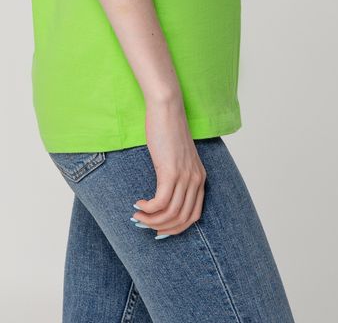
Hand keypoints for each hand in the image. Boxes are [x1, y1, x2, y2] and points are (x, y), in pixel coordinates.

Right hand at [131, 94, 206, 236]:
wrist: (167, 108)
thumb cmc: (168, 129)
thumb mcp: (177, 156)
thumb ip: (177, 174)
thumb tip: (164, 194)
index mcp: (200, 178)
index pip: (194, 216)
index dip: (176, 228)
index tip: (159, 229)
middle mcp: (196, 180)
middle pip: (182, 219)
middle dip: (162, 228)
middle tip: (145, 225)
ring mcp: (185, 177)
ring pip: (171, 214)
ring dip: (152, 220)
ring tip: (138, 216)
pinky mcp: (171, 171)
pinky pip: (160, 202)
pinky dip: (148, 209)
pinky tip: (138, 204)